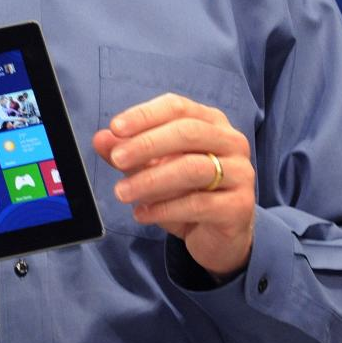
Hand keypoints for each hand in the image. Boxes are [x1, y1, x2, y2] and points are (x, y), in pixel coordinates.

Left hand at [92, 93, 254, 277]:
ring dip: (151, 180)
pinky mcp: (239, 206)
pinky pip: (199, 204)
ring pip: (193, 169)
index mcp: (211, 122)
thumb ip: (128, 152)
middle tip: (117, 159)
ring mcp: (240, 173)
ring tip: (122, 192)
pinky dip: (164, 208)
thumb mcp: (152, 168)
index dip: (145, 115)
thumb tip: (101, 138)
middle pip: (188, 132)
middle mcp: (231, 142)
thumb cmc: (185, 192)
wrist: (218, 235)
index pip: (177, 107)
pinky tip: (141, 214)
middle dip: (147, 144)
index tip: (115, 128)